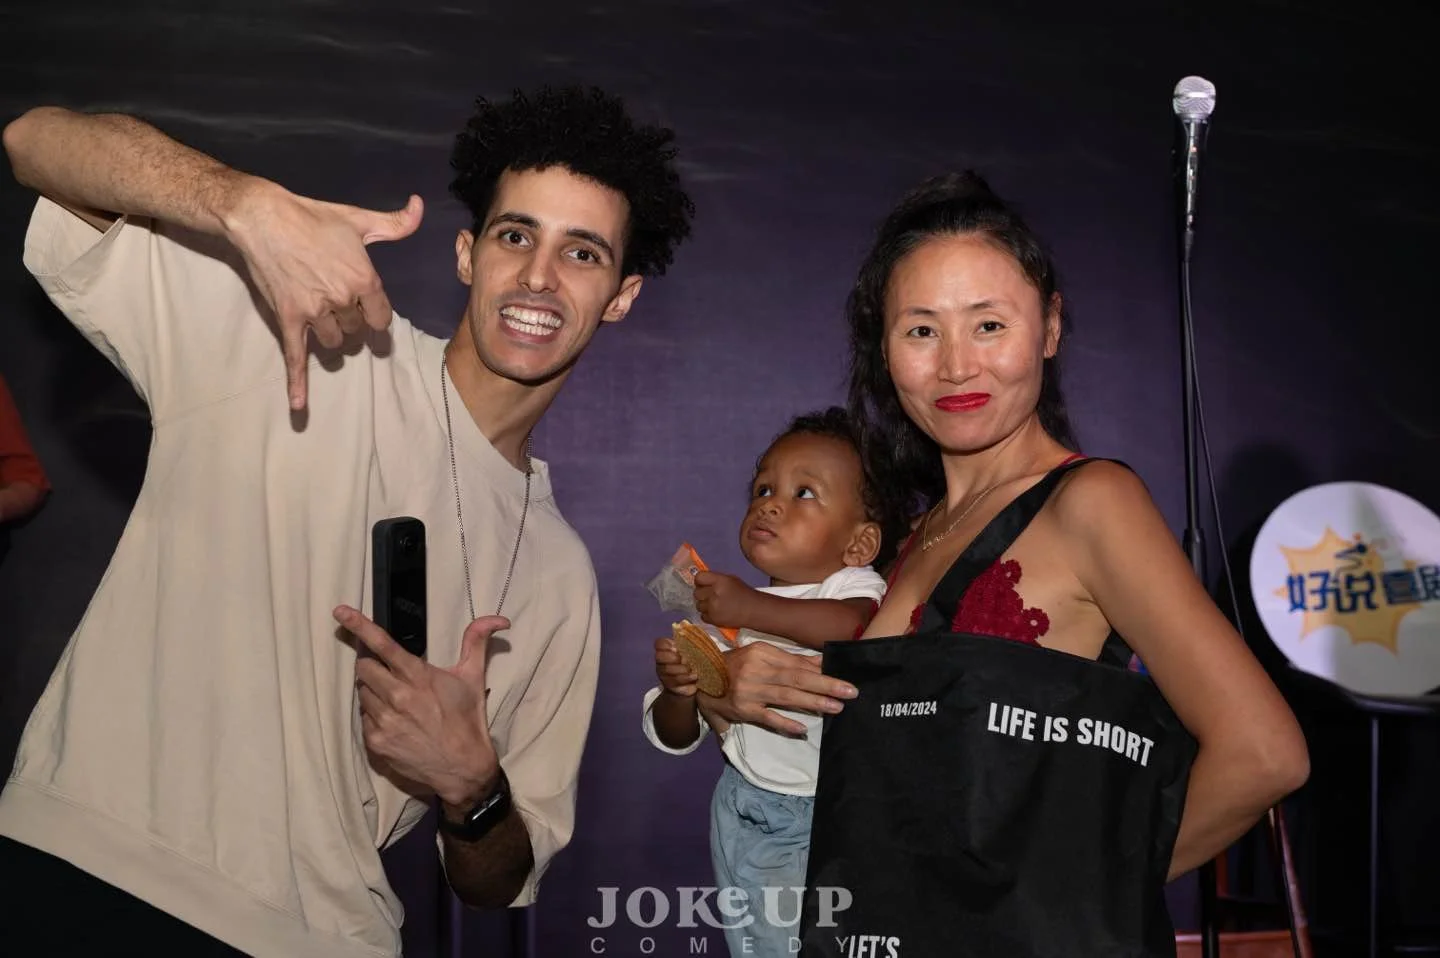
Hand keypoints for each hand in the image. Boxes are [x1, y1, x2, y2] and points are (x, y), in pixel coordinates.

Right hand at [227, 183, 423, 409]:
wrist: (263, 218)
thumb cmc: (312, 217)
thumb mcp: (358, 218)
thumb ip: (395, 223)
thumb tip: (419, 206)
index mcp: (364, 279)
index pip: (382, 317)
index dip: (376, 317)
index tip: (370, 314)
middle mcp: (341, 299)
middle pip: (356, 330)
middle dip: (350, 321)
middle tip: (336, 301)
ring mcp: (314, 311)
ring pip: (334, 343)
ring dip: (332, 337)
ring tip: (322, 317)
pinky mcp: (288, 318)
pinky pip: (296, 357)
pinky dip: (297, 384)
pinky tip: (299, 407)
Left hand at [336, 605, 504, 807]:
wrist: (463, 767)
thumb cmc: (468, 719)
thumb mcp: (474, 677)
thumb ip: (478, 641)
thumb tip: (499, 619)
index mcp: (419, 676)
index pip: (382, 644)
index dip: (359, 625)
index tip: (340, 612)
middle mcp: (397, 696)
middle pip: (363, 667)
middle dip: (372, 665)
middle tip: (389, 674)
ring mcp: (384, 720)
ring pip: (362, 692)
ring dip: (373, 691)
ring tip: (396, 701)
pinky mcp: (376, 741)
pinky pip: (364, 718)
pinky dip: (374, 715)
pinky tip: (395, 721)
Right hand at [654, 637, 698, 696]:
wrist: (691, 685)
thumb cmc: (691, 664)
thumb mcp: (690, 652)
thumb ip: (688, 644)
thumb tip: (689, 633)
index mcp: (666, 651)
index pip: (659, 643)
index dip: (666, 645)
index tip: (676, 648)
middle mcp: (661, 662)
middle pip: (659, 656)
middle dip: (673, 657)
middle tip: (684, 659)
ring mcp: (664, 675)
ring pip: (667, 669)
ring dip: (682, 669)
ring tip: (692, 669)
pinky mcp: (669, 685)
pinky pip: (675, 681)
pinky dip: (686, 678)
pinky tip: (694, 676)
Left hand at [693, 570, 757, 629]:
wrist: (754, 611)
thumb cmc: (743, 593)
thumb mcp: (730, 579)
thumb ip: (715, 579)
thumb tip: (701, 581)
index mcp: (719, 581)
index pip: (699, 578)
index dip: (700, 581)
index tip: (703, 584)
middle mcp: (714, 594)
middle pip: (696, 593)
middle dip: (702, 594)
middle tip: (710, 595)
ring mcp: (712, 608)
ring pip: (698, 605)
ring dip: (704, 605)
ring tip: (715, 605)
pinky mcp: (713, 619)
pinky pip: (702, 615)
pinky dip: (708, 615)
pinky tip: (716, 612)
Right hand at [701, 643, 856, 736]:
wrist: (698, 676)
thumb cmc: (734, 665)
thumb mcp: (759, 656)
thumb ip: (788, 661)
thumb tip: (820, 663)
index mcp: (761, 652)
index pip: (797, 662)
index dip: (821, 671)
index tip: (842, 676)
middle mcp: (755, 669)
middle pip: (797, 678)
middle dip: (826, 685)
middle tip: (851, 691)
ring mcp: (748, 690)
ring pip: (786, 697)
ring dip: (814, 702)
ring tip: (836, 707)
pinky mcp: (742, 710)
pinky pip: (767, 718)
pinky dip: (785, 723)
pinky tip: (802, 730)